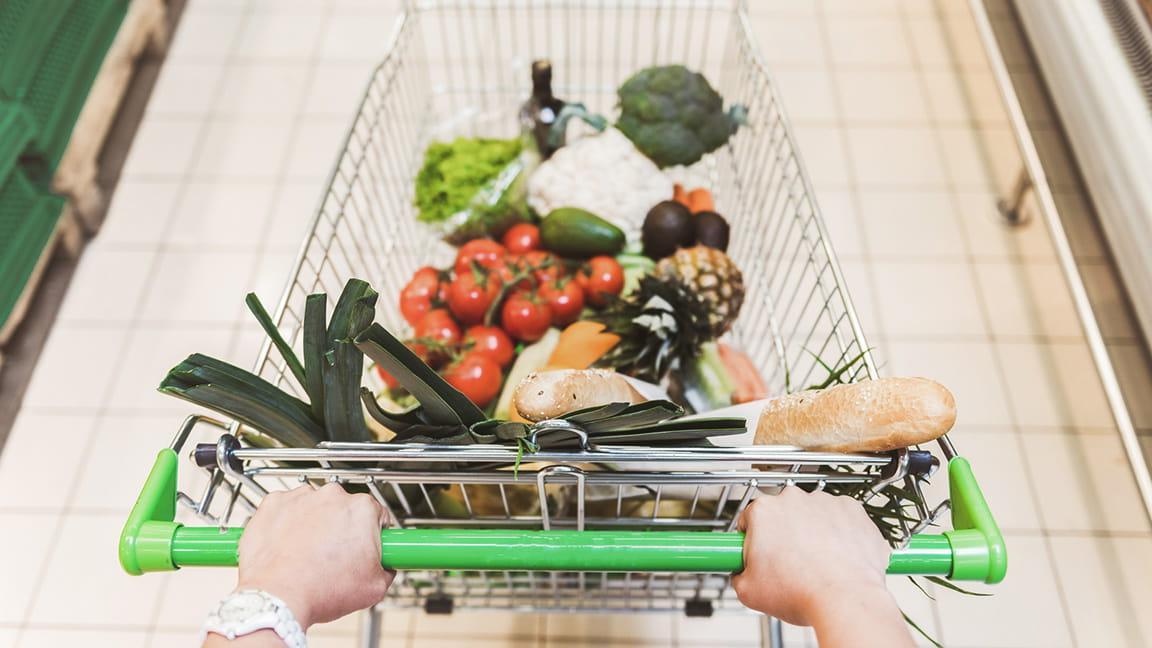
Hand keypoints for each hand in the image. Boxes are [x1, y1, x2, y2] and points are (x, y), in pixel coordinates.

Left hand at [235, 483, 394, 627]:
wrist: (277, 598)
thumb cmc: (322, 591)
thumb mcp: (375, 587)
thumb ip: (388, 569)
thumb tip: (385, 567)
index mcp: (362, 509)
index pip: (376, 514)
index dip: (372, 534)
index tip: (363, 547)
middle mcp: (332, 495)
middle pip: (344, 508)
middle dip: (341, 528)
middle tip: (334, 557)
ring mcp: (301, 497)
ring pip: (314, 507)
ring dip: (313, 524)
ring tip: (307, 555)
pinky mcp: (273, 503)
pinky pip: (286, 509)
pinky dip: (286, 523)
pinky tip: (287, 547)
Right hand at [732, 487, 890, 625]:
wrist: (846, 600)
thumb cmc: (802, 593)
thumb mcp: (748, 591)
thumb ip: (738, 575)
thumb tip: (742, 573)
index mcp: (763, 511)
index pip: (749, 519)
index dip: (752, 539)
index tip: (760, 552)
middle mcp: (793, 499)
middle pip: (781, 514)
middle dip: (782, 534)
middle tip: (788, 564)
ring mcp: (824, 501)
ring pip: (811, 514)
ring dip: (811, 532)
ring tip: (816, 563)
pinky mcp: (851, 509)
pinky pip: (838, 517)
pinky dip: (837, 532)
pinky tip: (836, 555)